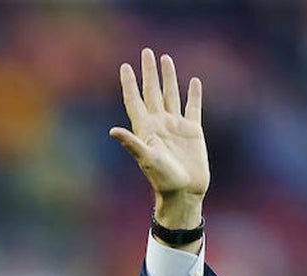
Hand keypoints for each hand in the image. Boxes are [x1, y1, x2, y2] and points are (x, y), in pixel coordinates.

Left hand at [109, 49, 207, 229]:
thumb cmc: (163, 179)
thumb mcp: (146, 159)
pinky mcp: (193, 131)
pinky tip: (193, 82)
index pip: (135, 101)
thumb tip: (113, 131)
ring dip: (168, 78)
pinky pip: (193, 107)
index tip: (125, 66)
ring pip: (171, 94)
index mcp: (146, 129)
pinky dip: (194, 94)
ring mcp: (176, 126)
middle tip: (146, 52)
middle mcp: (159, 124)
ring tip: (165, 59)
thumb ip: (132, 143)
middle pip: (152, 92)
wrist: (184, 192)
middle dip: (149, 72)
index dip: (130, 83)